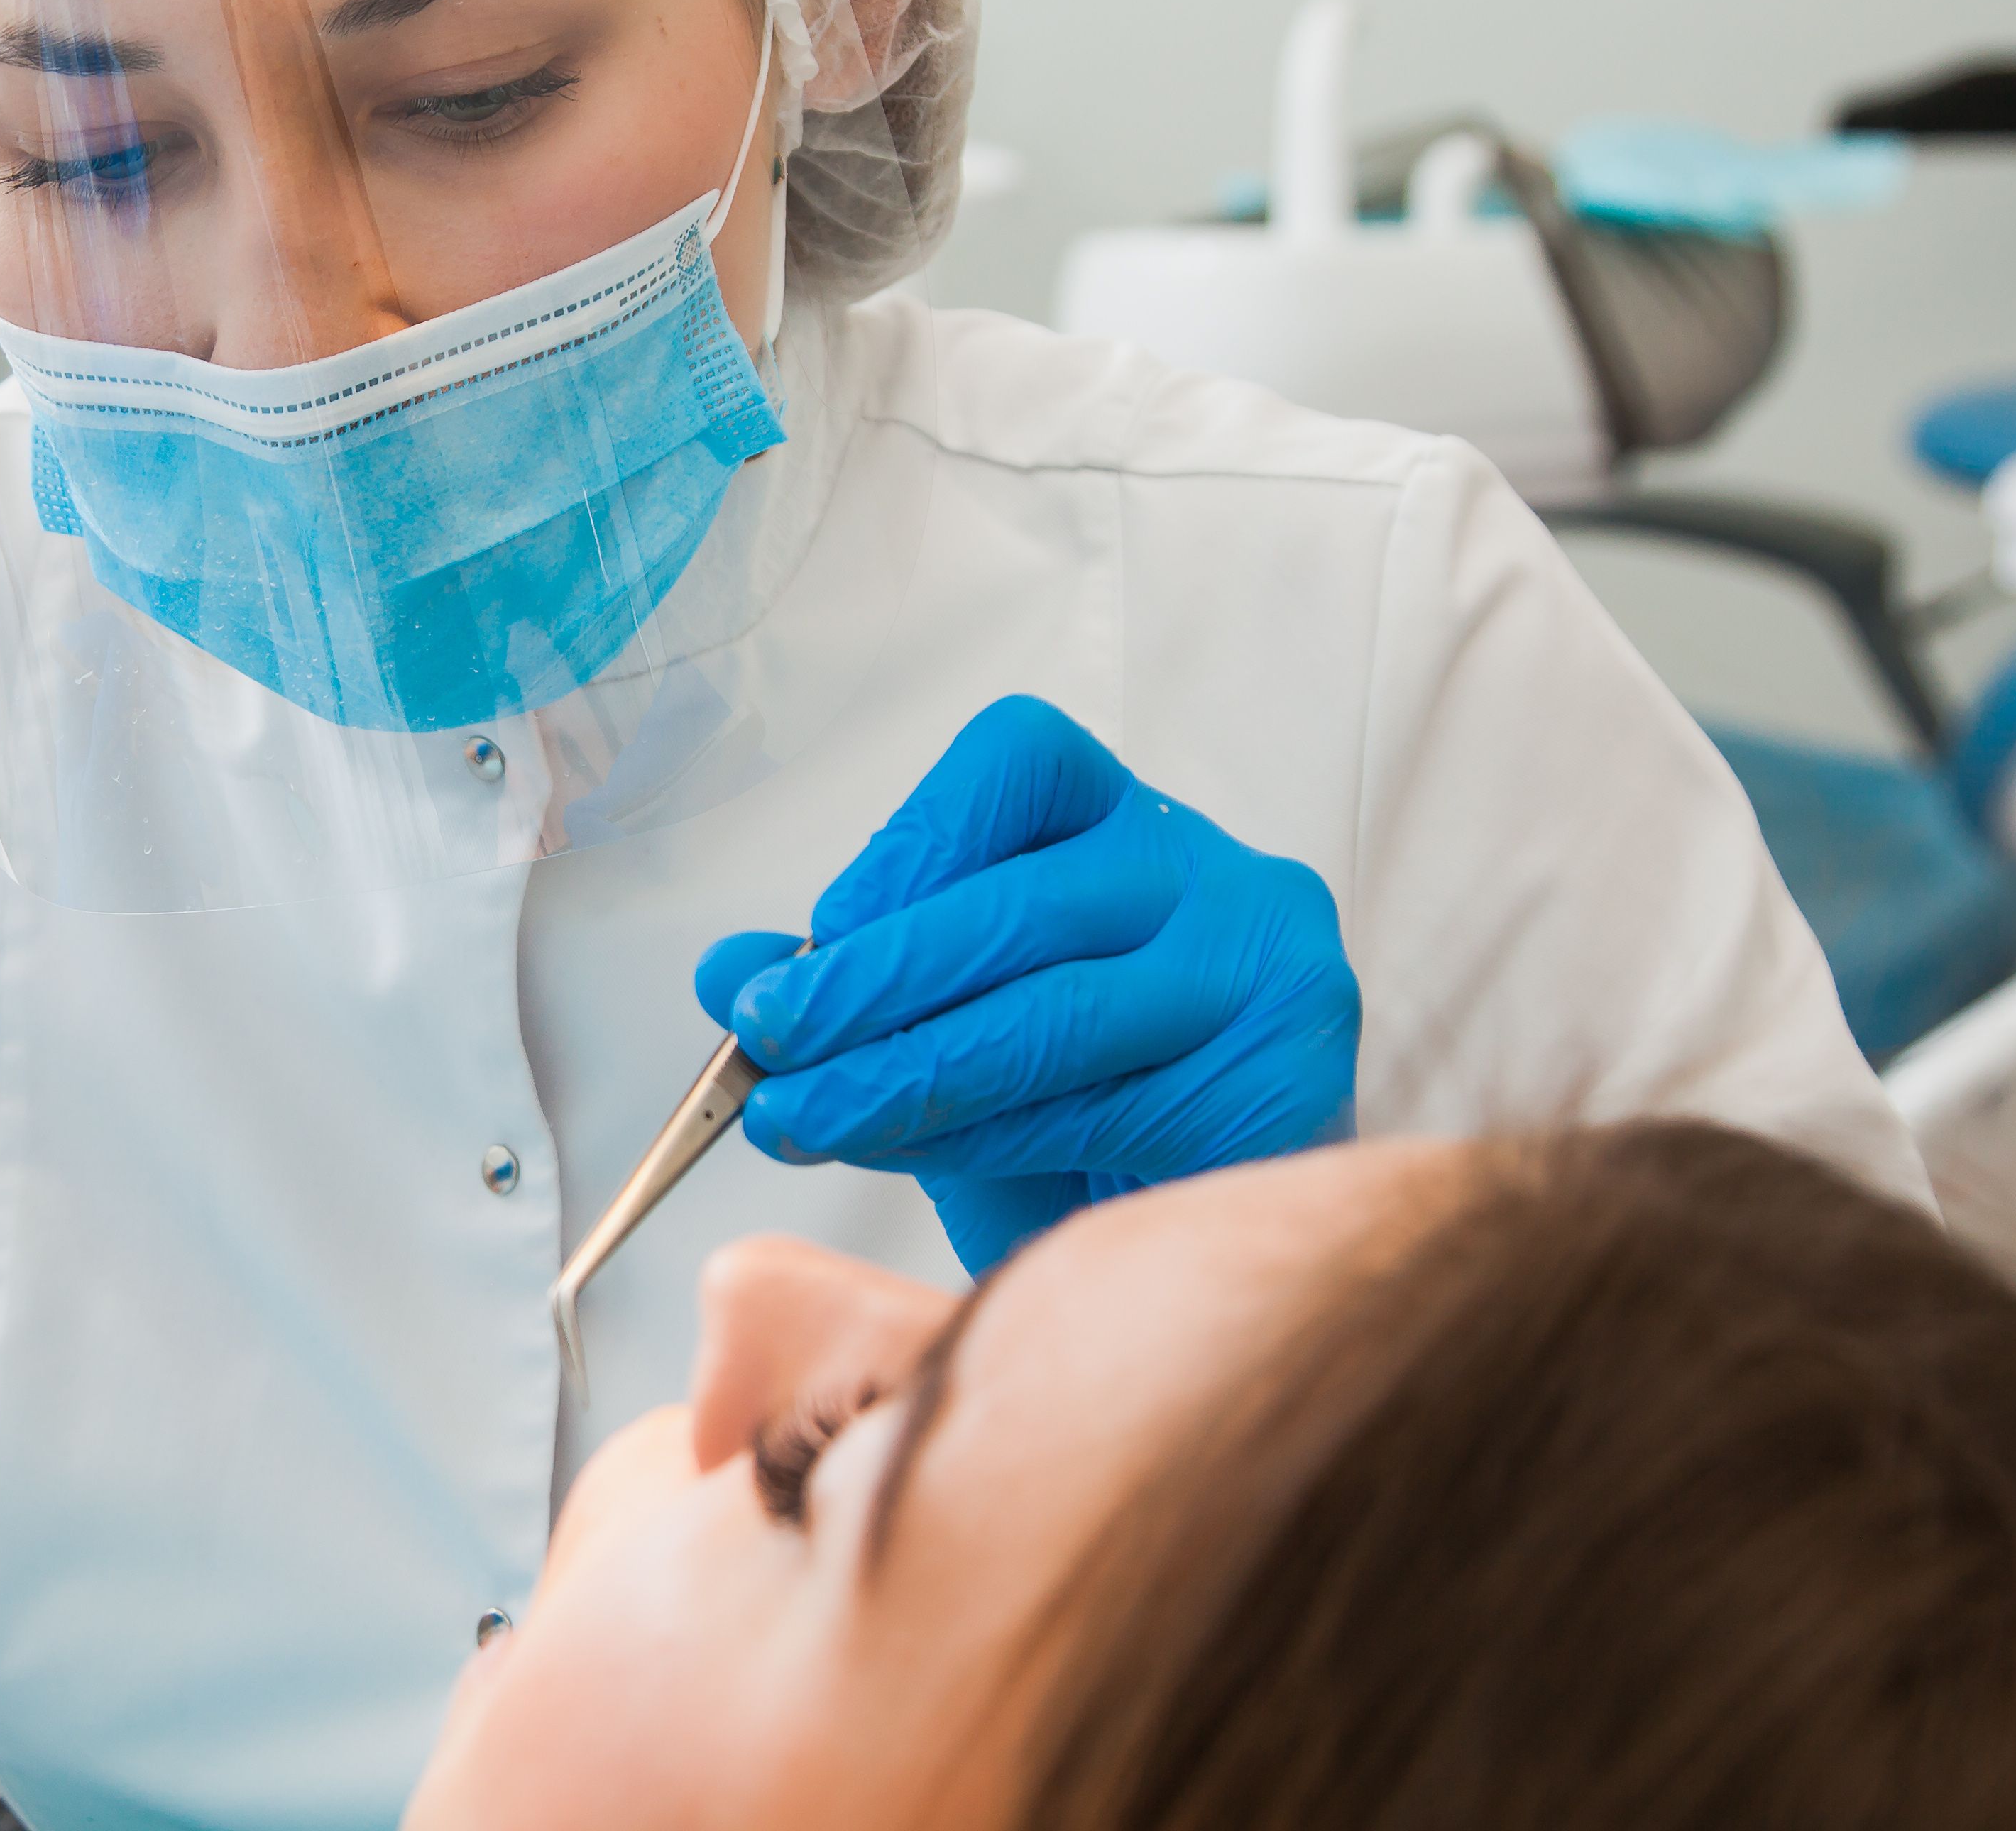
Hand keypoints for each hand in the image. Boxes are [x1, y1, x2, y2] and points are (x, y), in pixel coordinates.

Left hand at [695, 696, 1357, 1271]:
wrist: (1199, 1252)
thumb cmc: (1068, 1116)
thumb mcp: (944, 1027)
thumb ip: (849, 986)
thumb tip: (728, 972)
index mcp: (1129, 820)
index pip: (1018, 762)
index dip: (907, 846)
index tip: (814, 933)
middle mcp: (1221, 877)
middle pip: (1023, 908)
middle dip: (868, 986)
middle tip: (764, 1047)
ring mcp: (1273, 980)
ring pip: (1054, 1019)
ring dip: (902, 1077)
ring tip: (798, 1119)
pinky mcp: (1288, 1093)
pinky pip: (1105, 1113)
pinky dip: (986, 1140)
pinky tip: (912, 1155)